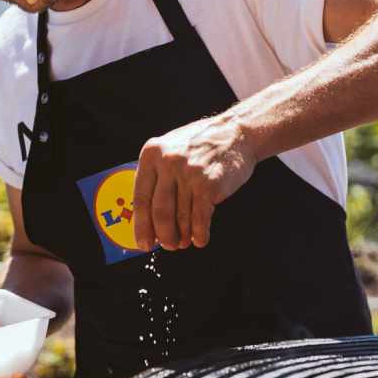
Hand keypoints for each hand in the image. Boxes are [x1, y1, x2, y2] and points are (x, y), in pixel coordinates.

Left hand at [133, 114, 257, 251]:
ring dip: (182, 236)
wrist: (238, 133)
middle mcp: (168, 162)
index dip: (141, 225)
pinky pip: (199, 220)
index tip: (143, 242)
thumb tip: (147, 217)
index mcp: (152, 154)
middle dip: (163, 235)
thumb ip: (157, 176)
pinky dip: (199, 234)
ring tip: (185, 241)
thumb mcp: (171, 149)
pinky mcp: (209, 184)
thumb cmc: (203, 144)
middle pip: (159, 212)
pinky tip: (200, 238)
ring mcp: (189, 173)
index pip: (140, 197)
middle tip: (168, 245)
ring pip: (180, 218)